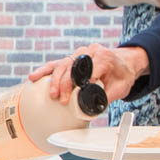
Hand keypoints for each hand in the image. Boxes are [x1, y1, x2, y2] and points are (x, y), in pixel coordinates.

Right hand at [28, 45, 145, 103]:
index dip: (82, 83)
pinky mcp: (72, 58)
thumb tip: (92, 108)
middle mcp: (90, 51)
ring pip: (62, 64)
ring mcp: (79, 53)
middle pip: (72, 67)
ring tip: (52, 93)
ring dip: (55, 80)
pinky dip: (45, 70)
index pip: (89, 69)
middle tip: (63, 100)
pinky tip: (34, 77)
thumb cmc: (122, 75)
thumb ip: (107, 97)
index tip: (77, 96)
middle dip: (66, 84)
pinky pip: (57, 63)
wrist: (124, 63)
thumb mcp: (120, 88)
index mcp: (103, 56)